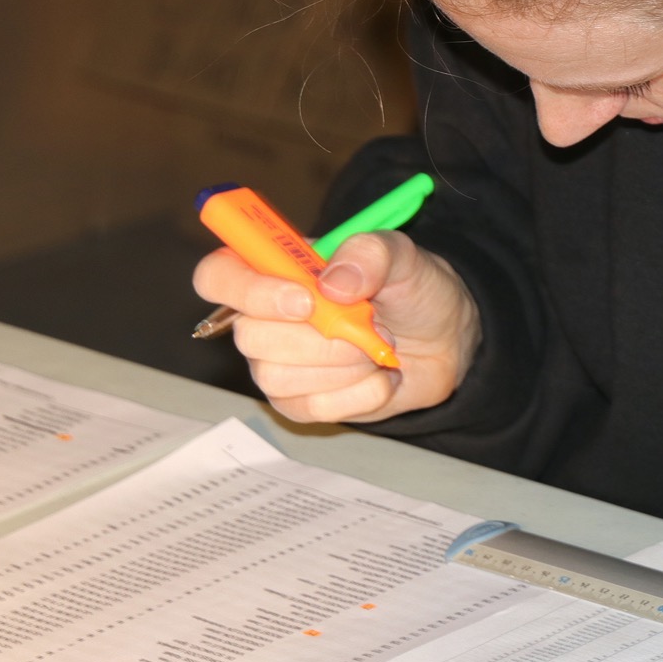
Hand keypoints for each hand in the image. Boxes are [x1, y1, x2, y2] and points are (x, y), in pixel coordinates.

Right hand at [192, 231, 480, 423]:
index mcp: (276, 268)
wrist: (445, 338)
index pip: (217, 275)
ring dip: (345, 364)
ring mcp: (277, 363)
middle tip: (368, 323)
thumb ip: (370, 253)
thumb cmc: (412, 289)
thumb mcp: (403, 255)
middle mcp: (263, 316)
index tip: (305, 300)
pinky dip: (359, 394)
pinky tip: (380, 376)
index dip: (248, 291)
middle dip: (322, 336)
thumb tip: (333, 283)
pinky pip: (310, 408)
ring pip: (276, 377)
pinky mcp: (301, 402)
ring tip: (376, 347)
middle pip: (250, 336)